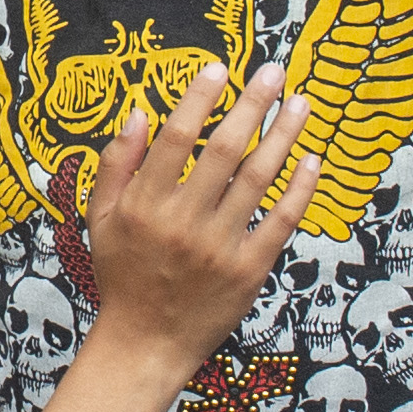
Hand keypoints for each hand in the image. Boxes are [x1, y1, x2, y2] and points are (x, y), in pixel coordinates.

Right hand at [82, 63, 319, 377]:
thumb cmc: (123, 274)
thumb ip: (116, 164)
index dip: (199, 99)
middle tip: (275, 72)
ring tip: (301, 104)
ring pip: (258, 180)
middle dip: (252, 105)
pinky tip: (311, 160)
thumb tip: (140, 113)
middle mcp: (183, 223)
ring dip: (283, 137)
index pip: (175, 139)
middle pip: (224, 151)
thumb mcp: (101, 218)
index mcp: (145, 206)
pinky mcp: (249, 271)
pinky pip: (280, 222)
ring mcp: (219, 247)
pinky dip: (299, 190)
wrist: (145, 343)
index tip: (220, 68)